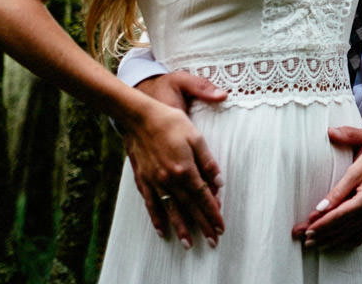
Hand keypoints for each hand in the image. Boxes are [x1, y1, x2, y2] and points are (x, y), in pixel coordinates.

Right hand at [126, 74, 227, 246]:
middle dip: (202, 225)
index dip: (213, 212)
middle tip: (212, 241)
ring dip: (181, 227)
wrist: (139, 117)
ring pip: (170, 210)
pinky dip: (156, 218)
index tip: (221, 226)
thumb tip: (218, 182)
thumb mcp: (196, 137)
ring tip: (188, 244)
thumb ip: (208, 161)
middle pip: (189, 208)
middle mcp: (169, 180)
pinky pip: (150, 204)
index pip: (203, 197)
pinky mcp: (142, 180)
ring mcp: (154, 181)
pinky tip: (162, 229)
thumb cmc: (171, 122)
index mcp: (185, 169)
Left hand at [292, 127, 361, 250]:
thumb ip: (337, 191)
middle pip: (345, 227)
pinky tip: (340, 242)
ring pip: (353, 232)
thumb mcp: (354, 170)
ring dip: (334, 239)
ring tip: (317, 244)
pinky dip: (350, 238)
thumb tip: (319, 208)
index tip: (307, 229)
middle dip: (324, 235)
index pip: (340, 216)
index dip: (322, 224)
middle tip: (306, 240)